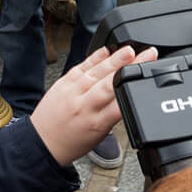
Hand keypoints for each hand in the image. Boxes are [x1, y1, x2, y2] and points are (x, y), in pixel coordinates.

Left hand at [32, 44, 155, 166]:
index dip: (136, 89)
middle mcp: (84, 106)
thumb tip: (130, 94)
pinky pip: (80, 67)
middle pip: (110, 84)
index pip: (121, 103)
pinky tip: (106, 50)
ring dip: (114, 60)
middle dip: (129, 68)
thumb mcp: (100, 135)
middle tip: (147, 55)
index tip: (148, 77)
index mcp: (97, 123)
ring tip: (129, 50)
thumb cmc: (74, 141)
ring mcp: (72, 93)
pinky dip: (94, 58)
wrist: (44, 141)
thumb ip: (114, 115)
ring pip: (95, 73)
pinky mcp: (62, 83)